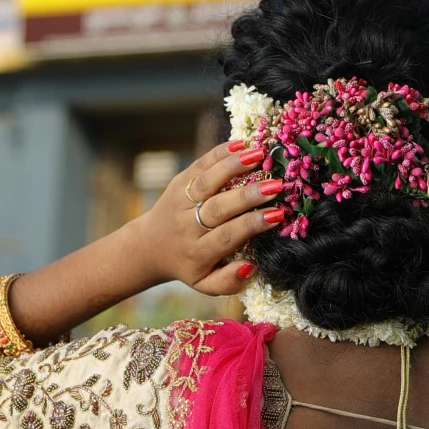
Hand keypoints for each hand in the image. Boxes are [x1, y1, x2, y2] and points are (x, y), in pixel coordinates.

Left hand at [134, 140, 284, 297]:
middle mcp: (188, 226)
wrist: (150, 246)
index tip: (278, 214)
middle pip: (218, 208)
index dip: (252, 224)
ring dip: (233, 166)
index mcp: (198, 252)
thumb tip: (252, 265)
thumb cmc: (189, 264)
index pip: (227, 236)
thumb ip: (228, 282)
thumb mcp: (205, 284)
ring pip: (206, 182)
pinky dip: (219, 153)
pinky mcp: (178, 182)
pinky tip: (241, 144)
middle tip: (276, 185)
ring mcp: (180, 201)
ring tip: (260, 155)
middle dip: (248, 195)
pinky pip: (199, 165)